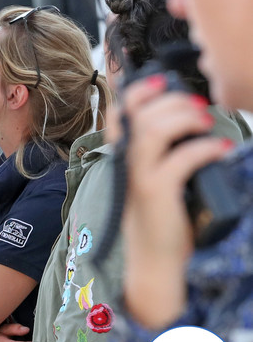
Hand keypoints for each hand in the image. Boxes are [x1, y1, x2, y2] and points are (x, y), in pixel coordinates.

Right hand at [119, 76, 232, 327]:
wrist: (154, 260)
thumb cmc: (160, 219)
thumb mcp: (155, 179)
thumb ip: (161, 153)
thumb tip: (188, 121)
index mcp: (122, 158)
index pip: (118, 114)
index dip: (137, 92)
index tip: (161, 81)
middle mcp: (124, 164)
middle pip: (139, 115)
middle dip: (171, 101)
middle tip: (199, 107)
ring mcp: (137, 177)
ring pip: (153, 131)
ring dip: (184, 118)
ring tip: (207, 121)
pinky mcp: (155, 193)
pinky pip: (181, 159)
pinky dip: (204, 148)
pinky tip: (222, 148)